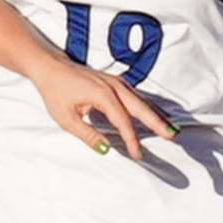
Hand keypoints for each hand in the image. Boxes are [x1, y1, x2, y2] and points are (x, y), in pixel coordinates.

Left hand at [28, 55, 175, 159]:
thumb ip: (87, 135)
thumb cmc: (56, 92)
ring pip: (141, 101)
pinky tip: (154, 116)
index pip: (123, 121)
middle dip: (157, 122)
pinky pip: (135, 97)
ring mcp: (116, 82)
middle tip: (172, 135)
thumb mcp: (66, 118)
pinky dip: (146, 108)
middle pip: (140, 108)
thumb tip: (106, 149)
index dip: (132, 139)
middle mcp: (113, 86)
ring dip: (155, 115)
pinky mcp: (115, 83)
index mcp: (102, 94)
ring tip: (169, 129)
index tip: (137, 154)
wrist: (51, 68)